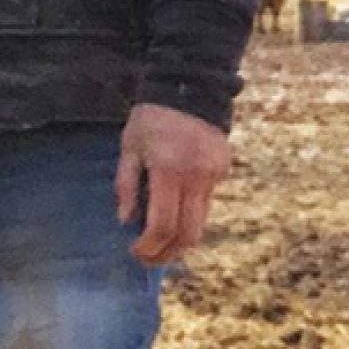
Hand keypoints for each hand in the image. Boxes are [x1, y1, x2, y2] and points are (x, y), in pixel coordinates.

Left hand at [114, 104, 230, 265]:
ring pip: (201, 223)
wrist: (191, 88)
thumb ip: (127, 185)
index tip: (135, 251)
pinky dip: (189, 217)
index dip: (149, 246)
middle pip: (187, 234)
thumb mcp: (130, 147)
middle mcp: (196, 177)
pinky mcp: (222, 171)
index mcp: (169, 170)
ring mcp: (213, 175)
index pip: (163, 224)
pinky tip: (174, 217)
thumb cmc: (152, 118)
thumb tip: (126, 221)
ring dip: (180, 241)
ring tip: (160, 246)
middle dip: (167, 254)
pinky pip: (206, 204)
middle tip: (148, 259)